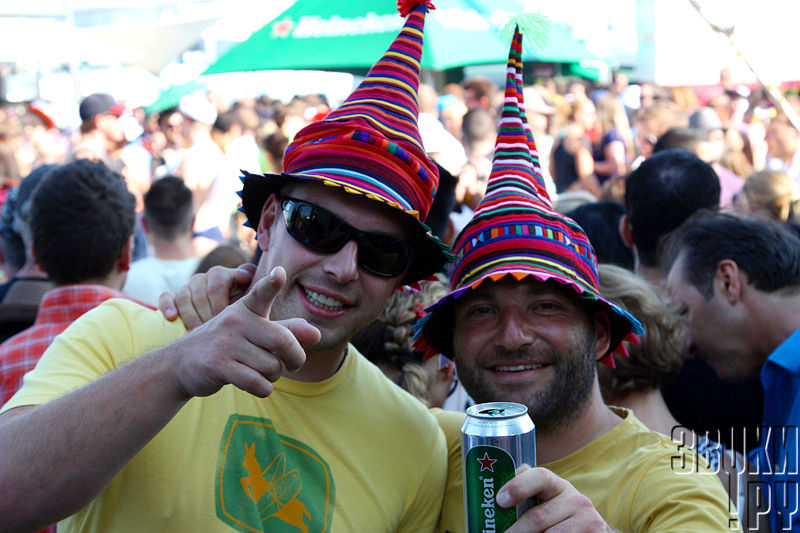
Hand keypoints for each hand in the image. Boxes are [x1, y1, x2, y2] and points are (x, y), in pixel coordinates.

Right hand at [159, 263, 256, 329]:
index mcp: (226, 276)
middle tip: (211, 330)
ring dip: (191, 315)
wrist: (222, 333)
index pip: (219, 280)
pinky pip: (167, 296)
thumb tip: (252, 275)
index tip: (222, 317)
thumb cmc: (244, 321)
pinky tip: (172, 317)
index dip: (219, 301)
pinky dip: (168, 306)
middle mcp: (207, 278)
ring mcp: (190, 286)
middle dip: (207, 312)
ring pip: (185, 294)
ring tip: (196, 331)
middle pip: (201, 290)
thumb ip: (259, 294)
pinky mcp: (174, 296)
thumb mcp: (253, 309)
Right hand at [171, 266, 319, 398]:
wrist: (180, 364)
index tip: (280, 272)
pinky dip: (264, 389)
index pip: (261, 294)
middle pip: (284, 341)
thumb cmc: (227, 346)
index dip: (271, 284)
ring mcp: (225, 343)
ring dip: (274, 377)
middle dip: (295, 359)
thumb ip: (285, 331)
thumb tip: (316, 333)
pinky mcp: (218, 365)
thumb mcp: (254, 333)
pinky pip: (258, 383)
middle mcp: (235, 321)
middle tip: (293, 364)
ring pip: (272, 367)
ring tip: (261, 372)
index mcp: (245, 310)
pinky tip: (256, 385)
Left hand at [498, 465, 614, 532]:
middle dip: (514, 531)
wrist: (592, 532)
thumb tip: (490, 494)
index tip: (499, 500)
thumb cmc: (556, 515)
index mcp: (557, 484)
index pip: (539, 476)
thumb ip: (525, 489)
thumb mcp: (545, 499)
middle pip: (537, 517)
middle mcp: (576, 499)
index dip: (518, 486)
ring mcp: (588, 520)